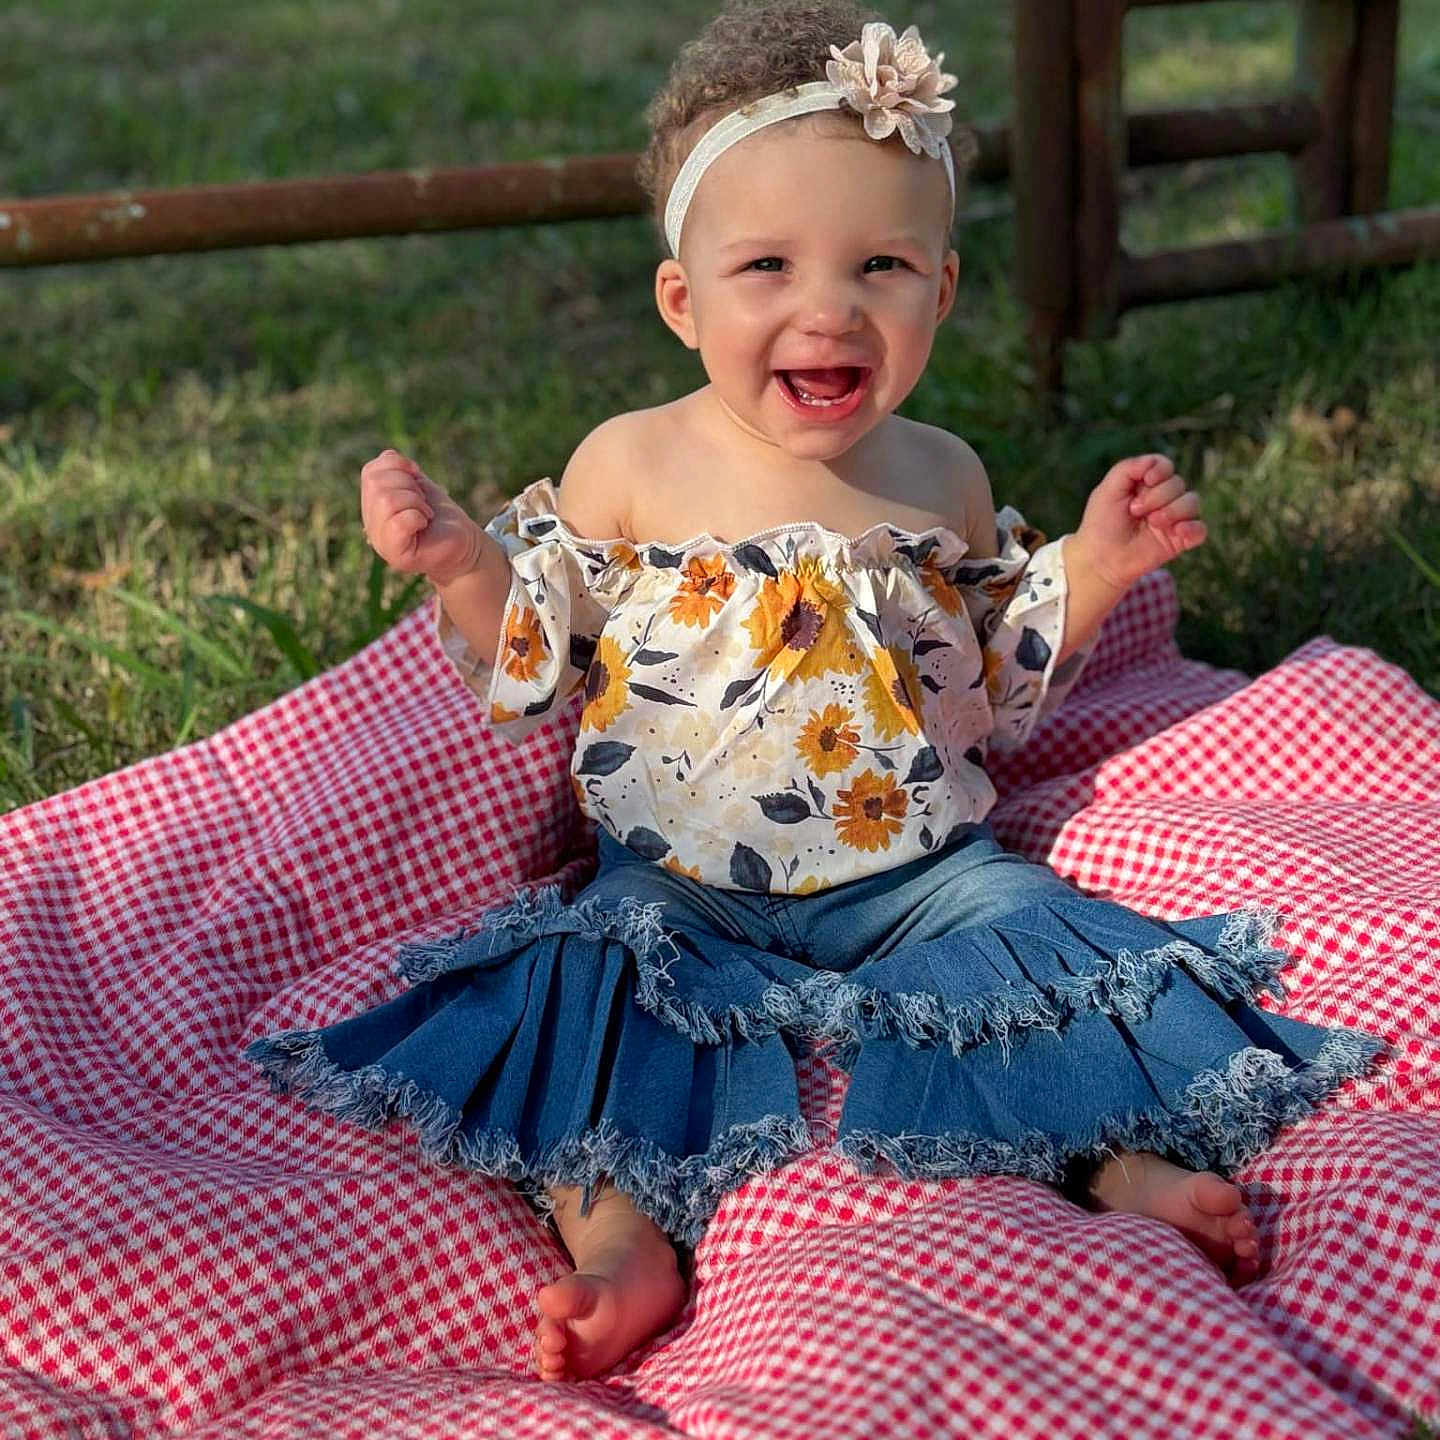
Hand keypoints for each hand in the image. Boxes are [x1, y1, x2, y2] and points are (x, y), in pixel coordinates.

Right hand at [360, 449, 484, 586]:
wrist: (464, 542)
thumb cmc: (440, 514)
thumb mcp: (416, 484)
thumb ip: (395, 469)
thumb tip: (389, 457)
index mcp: (371, 505)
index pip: (370, 473)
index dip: (398, 465)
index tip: (417, 478)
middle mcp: (371, 525)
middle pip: (376, 484)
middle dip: (408, 484)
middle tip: (423, 501)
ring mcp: (382, 542)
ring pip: (386, 501)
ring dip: (415, 500)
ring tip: (425, 513)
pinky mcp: (397, 555)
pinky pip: (400, 522)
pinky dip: (418, 516)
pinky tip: (425, 524)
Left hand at [1071, 453, 1205, 590]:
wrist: (1100, 558)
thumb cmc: (1101, 524)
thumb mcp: (1107, 490)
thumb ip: (1128, 468)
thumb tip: (1153, 461)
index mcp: (1146, 485)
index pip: (1166, 466)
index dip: (1160, 470)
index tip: (1146, 481)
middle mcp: (1163, 499)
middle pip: (1178, 483)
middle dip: (1158, 495)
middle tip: (1135, 511)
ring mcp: (1173, 519)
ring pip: (1192, 502)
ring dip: (1172, 510)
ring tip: (1152, 523)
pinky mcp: (1180, 540)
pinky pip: (1200, 530)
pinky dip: (1193, 528)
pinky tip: (1177, 532)